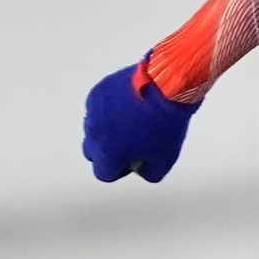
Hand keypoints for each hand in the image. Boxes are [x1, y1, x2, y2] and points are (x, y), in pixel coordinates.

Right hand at [83, 63, 195, 182]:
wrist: (166, 85)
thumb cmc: (165, 122)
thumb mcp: (166, 158)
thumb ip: (150, 173)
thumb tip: (142, 170)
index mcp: (107, 153)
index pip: (103, 173)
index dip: (119, 170)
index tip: (132, 161)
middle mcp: (94, 133)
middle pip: (93, 152)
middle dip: (108, 151)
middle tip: (129, 144)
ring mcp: (94, 110)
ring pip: (93, 128)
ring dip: (106, 130)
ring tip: (130, 121)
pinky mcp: (98, 91)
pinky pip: (97, 107)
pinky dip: (108, 110)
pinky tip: (127, 105)